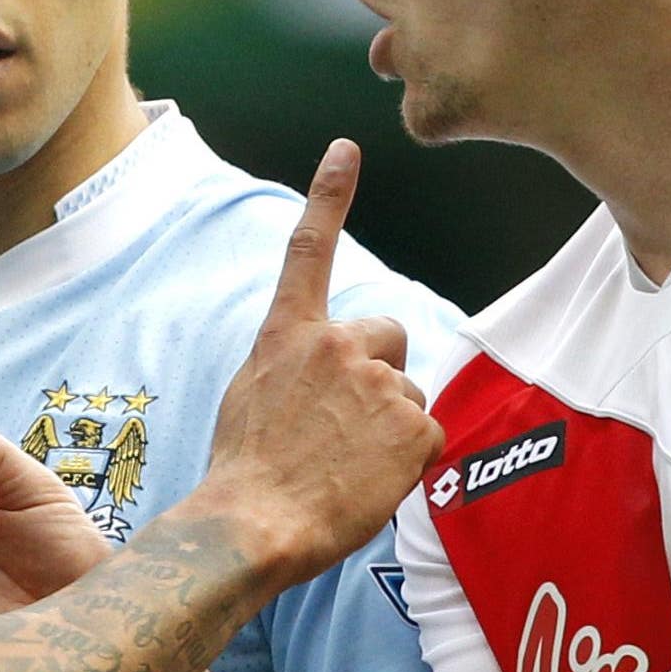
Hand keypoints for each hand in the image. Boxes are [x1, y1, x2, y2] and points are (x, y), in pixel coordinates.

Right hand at [189, 140, 441, 588]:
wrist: (254, 524)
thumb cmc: (245, 471)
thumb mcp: (253, 396)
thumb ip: (295, 366)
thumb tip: (327, 373)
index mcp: (289, 335)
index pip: (309, 250)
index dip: (329, 194)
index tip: (347, 147)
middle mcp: (339, 345)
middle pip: (388, 336)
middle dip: (380, 373)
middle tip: (344, 427)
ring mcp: (380, 383)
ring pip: (406, 396)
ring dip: (388, 428)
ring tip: (344, 466)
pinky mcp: (414, 426)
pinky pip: (425, 439)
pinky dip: (406, 465)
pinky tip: (366, 483)